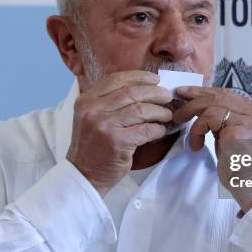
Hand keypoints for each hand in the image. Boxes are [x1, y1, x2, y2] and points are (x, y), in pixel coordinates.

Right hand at [67, 71, 172, 195]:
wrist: (84, 174)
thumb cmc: (93, 145)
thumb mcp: (91, 116)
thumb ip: (109, 101)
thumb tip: (142, 87)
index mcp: (87, 100)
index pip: (116, 79)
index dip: (139, 77)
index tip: (154, 79)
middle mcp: (93, 110)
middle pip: (132, 93)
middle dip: (154, 92)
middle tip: (167, 96)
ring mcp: (105, 126)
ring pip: (141, 110)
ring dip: (159, 111)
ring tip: (167, 114)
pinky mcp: (118, 142)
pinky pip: (146, 130)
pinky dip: (157, 129)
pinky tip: (160, 130)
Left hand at [173, 86, 251, 211]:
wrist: (251, 188)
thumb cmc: (238, 165)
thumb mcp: (228, 135)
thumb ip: (220, 119)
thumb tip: (196, 104)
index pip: (225, 93)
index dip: (203, 91)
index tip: (184, 93)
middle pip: (218, 96)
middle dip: (193, 99)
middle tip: (177, 108)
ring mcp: (250, 120)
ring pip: (212, 105)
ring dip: (194, 119)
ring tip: (189, 136)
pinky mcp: (239, 131)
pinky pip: (210, 119)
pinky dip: (197, 130)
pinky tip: (196, 146)